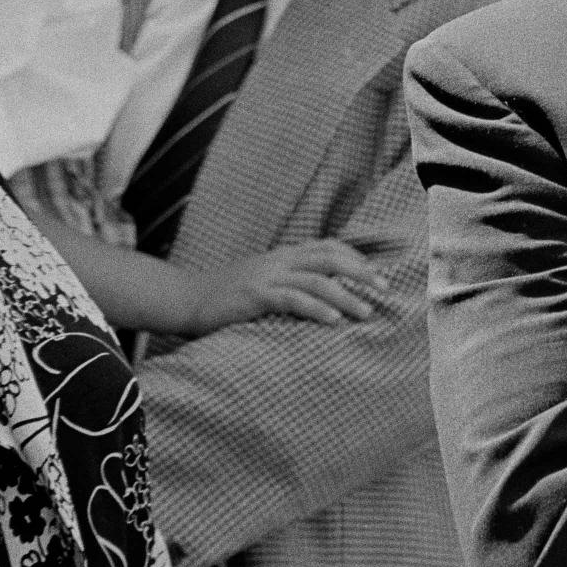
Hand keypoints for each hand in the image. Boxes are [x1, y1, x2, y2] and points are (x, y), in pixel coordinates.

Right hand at [188, 240, 385, 332]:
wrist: (182, 299)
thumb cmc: (224, 296)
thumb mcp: (261, 281)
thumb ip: (288, 281)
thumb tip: (321, 294)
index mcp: (282, 255)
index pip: (328, 247)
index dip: (356, 257)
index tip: (377, 273)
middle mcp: (278, 260)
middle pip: (330, 258)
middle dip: (362, 272)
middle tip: (385, 289)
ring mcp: (266, 277)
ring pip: (317, 280)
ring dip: (346, 295)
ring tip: (366, 312)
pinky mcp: (253, 296)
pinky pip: (291, 299)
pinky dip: (316, 308)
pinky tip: (333, 320)